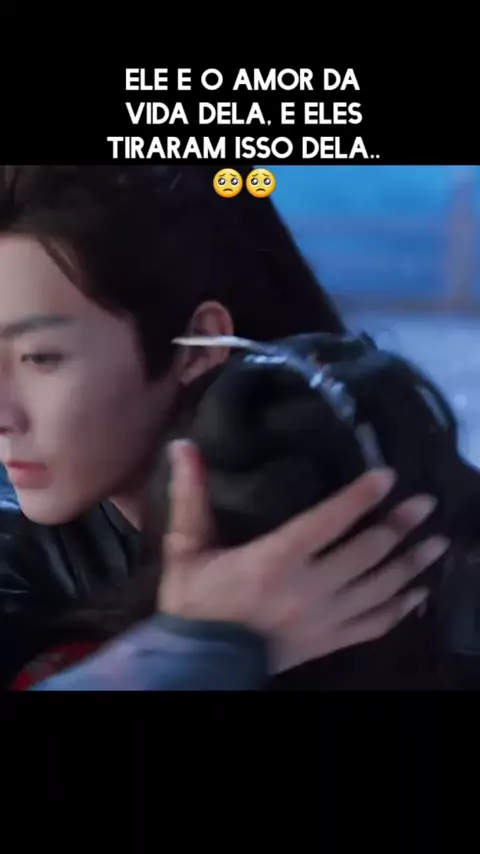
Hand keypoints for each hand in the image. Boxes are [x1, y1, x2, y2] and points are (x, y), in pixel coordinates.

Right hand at [158, 440, 448, 673]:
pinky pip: (375, 625)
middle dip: (400, 525)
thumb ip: (189, 496)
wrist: (198, 663)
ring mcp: (324, 618)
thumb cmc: (194, 601)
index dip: (360, 497)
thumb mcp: (186, 547)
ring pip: (380, 588)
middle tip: (426, 503)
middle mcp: (308, 588)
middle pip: (366, 552)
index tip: (388, 475)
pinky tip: (419, 593)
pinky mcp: (330, 641)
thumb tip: (183, 445)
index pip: (327, 521)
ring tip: (438, 542)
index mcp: (274, 560)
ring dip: (412, 564)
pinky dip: (401, 608)